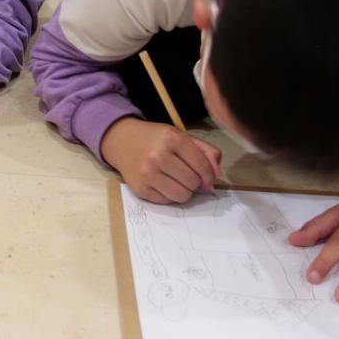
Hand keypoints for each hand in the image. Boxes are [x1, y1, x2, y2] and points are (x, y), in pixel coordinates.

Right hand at [100, 117, 221, 203]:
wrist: (122, 141)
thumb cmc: (156, 140)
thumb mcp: (180, 136)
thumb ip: (205, 152)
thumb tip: (216, 175)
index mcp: (172, 138)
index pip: (201, 166)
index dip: (209, 176)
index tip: (208, 179)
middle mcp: (158, 156)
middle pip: (193, 183)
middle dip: (194, 182)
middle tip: (186, 175)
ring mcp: (147, 174)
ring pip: (182, 196)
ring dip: (184, 191)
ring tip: (177, 181)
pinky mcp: (140, 189)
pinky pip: (167, 201)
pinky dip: (169, 195)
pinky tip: (163, 183)